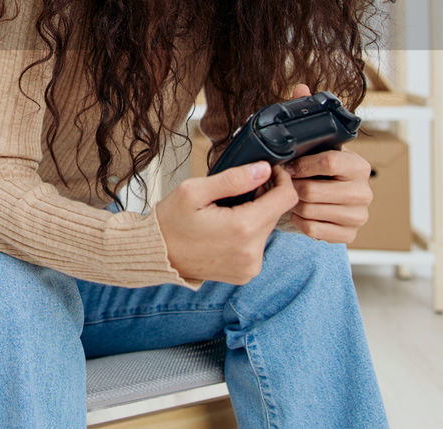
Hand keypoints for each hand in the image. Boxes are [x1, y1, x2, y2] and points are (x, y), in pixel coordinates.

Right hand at [155, 161, 297, 284]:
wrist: (156, 255)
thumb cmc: (170, 222)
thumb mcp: (194, 190)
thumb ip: (233, 179)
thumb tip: (264, 170)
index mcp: (243, 228)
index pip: (286, 198)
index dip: (281, 180)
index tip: (270, 171)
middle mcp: (252, 252)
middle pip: (276, 213)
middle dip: (262, 198)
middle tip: (236, 191)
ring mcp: (250, 266)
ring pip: (267, 229)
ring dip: (254, 216)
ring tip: (226, 212)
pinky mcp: (245, 273)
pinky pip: (257, 246)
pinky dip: (247, 234)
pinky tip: (226, 230)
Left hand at [285, 147, 372, 242]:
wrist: (341, 198)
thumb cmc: (328, 174)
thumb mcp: (324, 156)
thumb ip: (310, 153)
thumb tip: (286, 159)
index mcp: (359, 167)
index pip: (328, 162)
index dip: (302, 165)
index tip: (290, 168)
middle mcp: (363, 193)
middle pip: (311, 191)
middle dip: (293, 187)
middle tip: (287, 185)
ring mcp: (357, 216)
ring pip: (308, 210)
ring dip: (294, 205)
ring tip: (294, 198)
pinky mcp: (349, 234)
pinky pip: (311, 229)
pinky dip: (299, 221)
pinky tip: (300, 214)